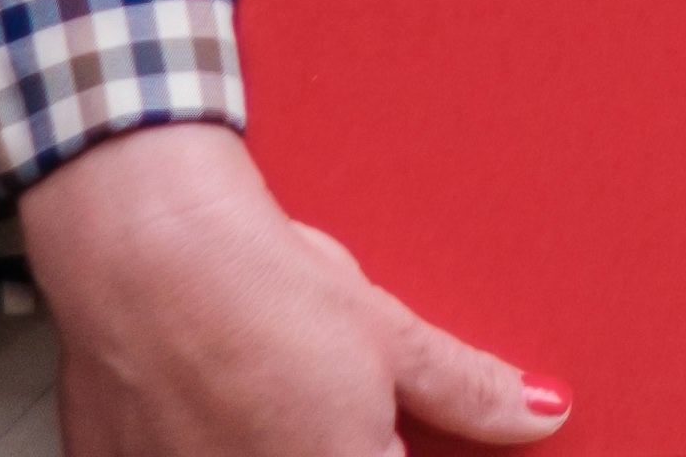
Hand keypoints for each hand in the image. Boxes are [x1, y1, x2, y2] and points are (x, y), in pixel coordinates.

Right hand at [29, 121, 567, 456]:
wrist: (141, 248)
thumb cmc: (262, 287)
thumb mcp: (387, 335)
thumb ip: (467, 391)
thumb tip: (545, 413)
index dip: (396, 447)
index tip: (387, 426)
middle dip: (341, 441)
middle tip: (313, 397)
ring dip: (272, 445)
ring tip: (261, 396)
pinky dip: (207, 450)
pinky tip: (205, 414)